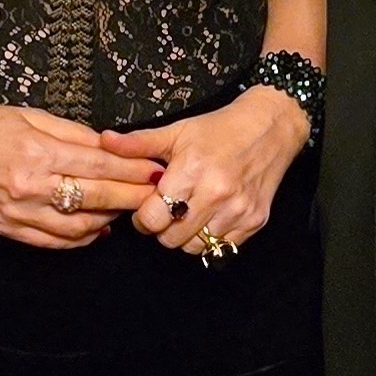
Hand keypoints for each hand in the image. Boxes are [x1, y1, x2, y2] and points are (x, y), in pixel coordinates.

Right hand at [0, 99, 162, 248]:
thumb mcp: (31, 116)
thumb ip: (74, 134)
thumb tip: (112, 148)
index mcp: (38, 153)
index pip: (100, 167)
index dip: (133, 171)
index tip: (156, 171)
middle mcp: (30, 187)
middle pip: (96, 198)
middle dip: (132, 197)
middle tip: (155, 195)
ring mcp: (18, 213)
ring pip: (79, 227)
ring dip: (109, 219)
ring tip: (126, 208)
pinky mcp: (8, 229)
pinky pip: (54, 242)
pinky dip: (81, 239)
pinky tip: (97, 229)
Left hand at [106, 86, 308, 258]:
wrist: (270, 128)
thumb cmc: (220, 129)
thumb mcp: (177, 131)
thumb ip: (139, 143)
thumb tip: (104, 142)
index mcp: (191, 170)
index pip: (153, 218)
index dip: (143, 218)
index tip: (147, 208)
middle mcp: (216, 193)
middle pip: (171, 239)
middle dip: (163, 228)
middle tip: (167, 211)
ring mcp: (237, 210)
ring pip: (195, 247)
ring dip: (186, 236)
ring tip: (188, 213)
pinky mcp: (255, 221)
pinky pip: (221, 247)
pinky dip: (211, 238)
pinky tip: (210, 216)